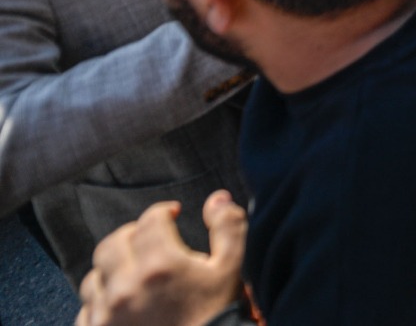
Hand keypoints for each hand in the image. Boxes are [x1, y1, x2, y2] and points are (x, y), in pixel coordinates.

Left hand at [76, 191, 246, 325]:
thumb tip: (217, 198)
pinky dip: (99, 302)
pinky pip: (86, 310)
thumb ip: (228, 228)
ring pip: (94, 276)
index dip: (163, 212)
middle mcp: (126, 286)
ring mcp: (107, 313)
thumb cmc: (218, 315)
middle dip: (132, 235)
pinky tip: (119, 303)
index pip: (150, 220)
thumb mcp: (233, 269)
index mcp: (160, 264)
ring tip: (131, 272)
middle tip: (148, 238)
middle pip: (113, 243)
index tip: (172, 216)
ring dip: (112, 268)